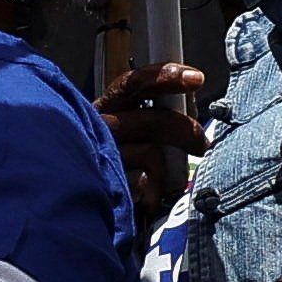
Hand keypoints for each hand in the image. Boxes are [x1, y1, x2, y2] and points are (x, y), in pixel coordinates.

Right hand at [99, 58, 209, 207]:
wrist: (79, 204)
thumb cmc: (116, 168)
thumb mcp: (133, 137)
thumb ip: (155, 120)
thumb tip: (187, 108)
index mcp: (107, 109)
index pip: (134, 84)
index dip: (166, 76)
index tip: (196, 79)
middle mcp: (99, 128)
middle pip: (152, 119)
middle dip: (184, 130)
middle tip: (202, 144)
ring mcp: (102, 157)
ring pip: (150, 153)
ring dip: (166, 171)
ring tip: (164, 184)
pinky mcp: (105, 184)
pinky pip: (142, 183)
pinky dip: (151, 192)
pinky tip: (144, 197)